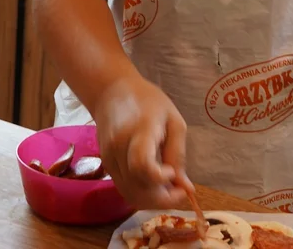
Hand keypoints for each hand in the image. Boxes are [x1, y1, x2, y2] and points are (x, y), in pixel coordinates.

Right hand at [93, 73, 188, 208]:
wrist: (111, 93)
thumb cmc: (148, 102)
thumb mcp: (173, 120)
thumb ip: (177, 154)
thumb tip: (185, 188)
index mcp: (139, 131)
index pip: (142, 165)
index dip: (159, 178)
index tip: (173, 173)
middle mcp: (119, 149)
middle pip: (136, 188)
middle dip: (162, 199)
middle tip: (180, 191)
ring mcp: (109, 159)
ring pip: (130, 194)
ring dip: (153, 200)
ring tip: (170, 188)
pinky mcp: (106, 166)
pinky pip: (125, 189)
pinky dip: (142, 195)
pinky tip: (155, 185)